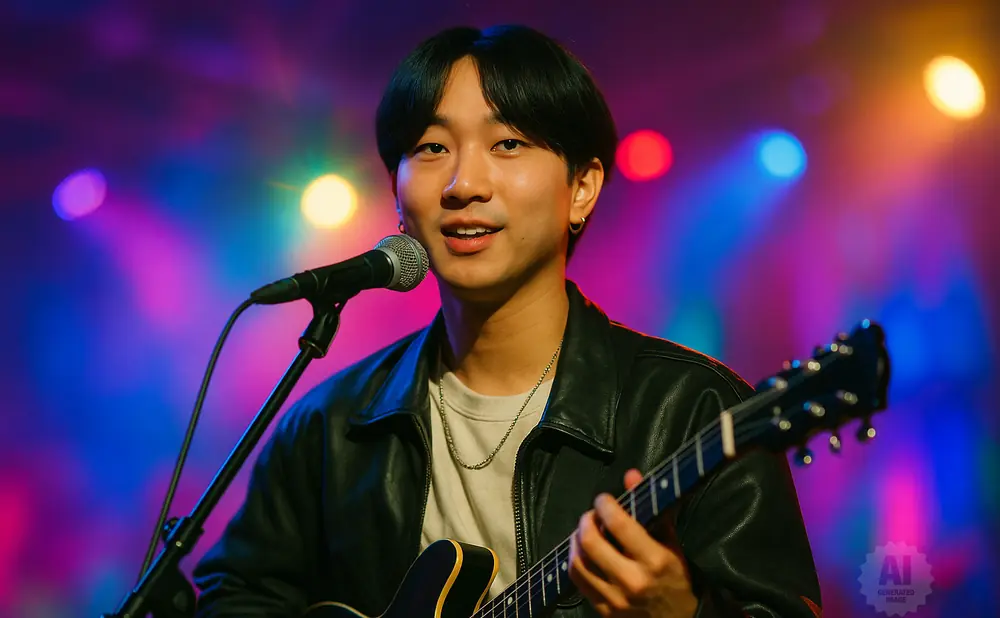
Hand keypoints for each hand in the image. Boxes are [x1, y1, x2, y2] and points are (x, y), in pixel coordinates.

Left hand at [568, 468, 698, 617]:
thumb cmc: (675, 578)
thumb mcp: (670, 543)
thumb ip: (651, 509)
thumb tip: (630, 475)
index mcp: (654, 560)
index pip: (619, 524)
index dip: (605, 505)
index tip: (604, 500)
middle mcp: (632, 580)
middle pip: (591, 542)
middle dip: (586, 520)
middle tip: (591, 515)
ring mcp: (615, 598)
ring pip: (578, 562)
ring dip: (575, 540)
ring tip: (583, 531)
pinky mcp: (603, 610)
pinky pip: (577, 581)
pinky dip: (574, 561)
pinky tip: (581, 552)